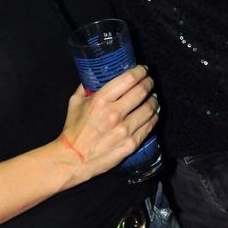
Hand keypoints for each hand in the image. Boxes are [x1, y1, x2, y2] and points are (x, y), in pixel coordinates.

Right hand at [58, 65, 157, 182]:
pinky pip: (149, 126)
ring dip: (154, 100)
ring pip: (149, 108)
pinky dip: (153, 117)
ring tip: (153, 97)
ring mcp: (124, 130)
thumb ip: (85, 87)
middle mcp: (114, 113)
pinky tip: (152, 113)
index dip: (140, 71)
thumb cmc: (74, 129)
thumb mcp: (75, 102)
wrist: (74, 158)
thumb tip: (94, 75)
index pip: (129, 79)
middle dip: (149, 83)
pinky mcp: (131, 144)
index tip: (143, 69)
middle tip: (149, 81)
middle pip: (142, 91)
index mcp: (101, 100)